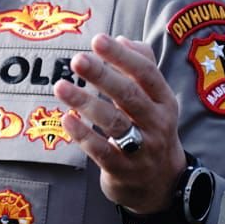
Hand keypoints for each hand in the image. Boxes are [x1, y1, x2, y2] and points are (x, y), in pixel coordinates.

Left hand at [54, 34, 187, 213]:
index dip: (122, 56)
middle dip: (102, 76)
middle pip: (129, 96)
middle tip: (77, 60)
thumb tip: (122, 38)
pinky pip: (102, 152)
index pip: (146, 74)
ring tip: (60, 86)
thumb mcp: (156, 100)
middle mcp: (156, 124)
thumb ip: (142, 66)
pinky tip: (66, 119)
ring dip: (85, 103)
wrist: (162, 184)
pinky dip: (83, 135)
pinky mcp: (124, 171)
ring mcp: (142, 150)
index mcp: (164, 101)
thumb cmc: (151, 129)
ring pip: (113, 123)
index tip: (98, 40)